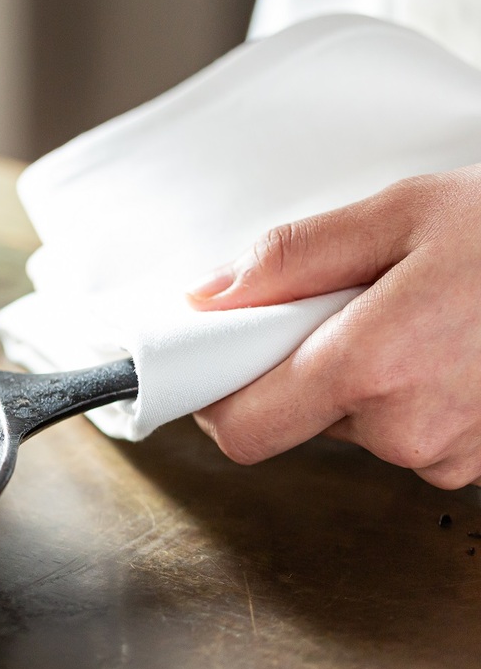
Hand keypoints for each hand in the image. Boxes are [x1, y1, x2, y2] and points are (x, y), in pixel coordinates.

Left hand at [186, 164, 480, 488]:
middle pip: (305, 418)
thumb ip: (293, 259)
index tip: (223, 362)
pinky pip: (417, 432)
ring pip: (363, 425)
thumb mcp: (399, 214)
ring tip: (422, 317)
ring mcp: (455, 454)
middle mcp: (410, 429)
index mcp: (373, 369)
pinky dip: (416, 393)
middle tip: (353, 304)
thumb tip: (212, 296)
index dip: (223, 396)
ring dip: (369, 378)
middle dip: (309, 365)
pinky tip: (453, 346)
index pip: (247, 430)